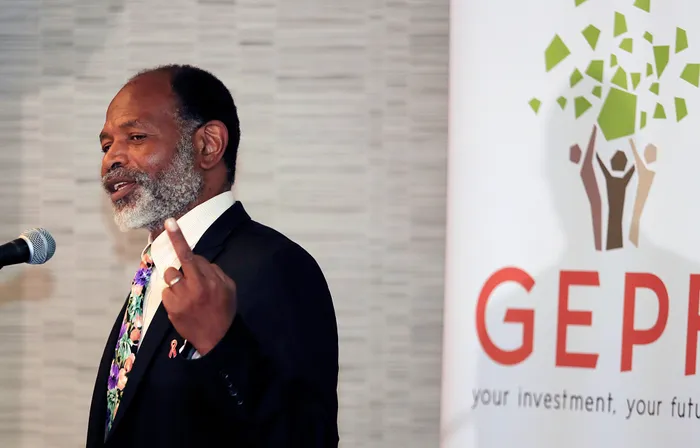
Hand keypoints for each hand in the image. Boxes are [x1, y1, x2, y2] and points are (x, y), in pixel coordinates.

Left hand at [161, 218, 237, 355]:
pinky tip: (183, 304)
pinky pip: (167, 293)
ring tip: (187, 293)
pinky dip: (173, 295)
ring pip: (171, 276)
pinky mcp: (171, 309)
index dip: (179, 238)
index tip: (170, 223)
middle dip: (180, 261)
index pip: (191, 255)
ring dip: (177, 281)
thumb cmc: (224, 310)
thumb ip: (215, 272)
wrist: (217, 338)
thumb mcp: (229, 288)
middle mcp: (194, 287)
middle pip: (179, 264)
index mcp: (209, 280)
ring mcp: (180, 299)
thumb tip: (200, 263)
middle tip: (188, 275)